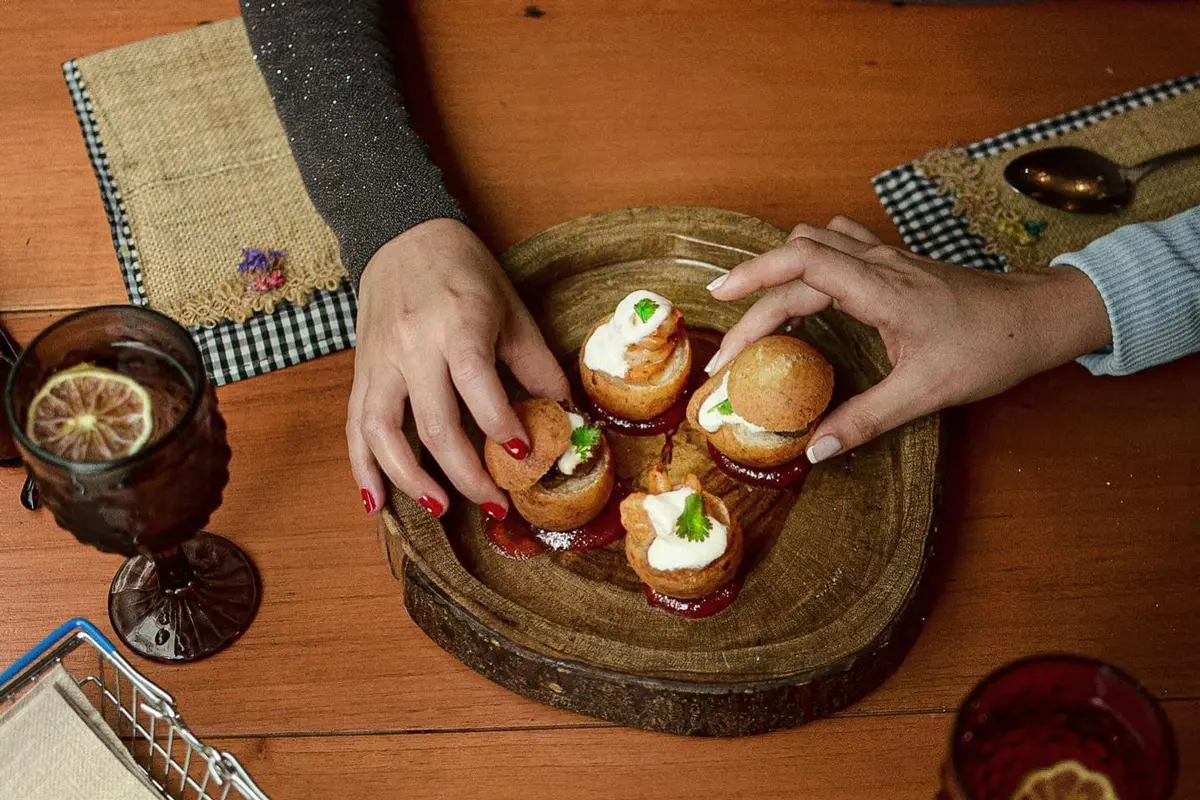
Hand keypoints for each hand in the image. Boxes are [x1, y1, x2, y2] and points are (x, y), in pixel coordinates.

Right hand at [348, 219, 568, 517]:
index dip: (499, 423)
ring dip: (410, 479)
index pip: (476, 384)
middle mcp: (414, 347)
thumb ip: (536, 363)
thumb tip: (568, 412)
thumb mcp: (510, 309)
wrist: (403, 235)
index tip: (524, 454)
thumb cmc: (464, 271)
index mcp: (458, 326)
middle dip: (466, 472)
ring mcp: (381, 361)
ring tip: (439, 508)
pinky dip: (362, 467)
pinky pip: (354, 425)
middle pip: (434, 423)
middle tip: (496, 503)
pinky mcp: (361, 371)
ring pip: (383, 431)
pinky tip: (374, 501)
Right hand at [706, 216, 1111, 461]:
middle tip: (728, 346)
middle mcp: (878, 262)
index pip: (799, 266)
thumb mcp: (926, 392)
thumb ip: (865, 420)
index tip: (719, 309)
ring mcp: (887, 256)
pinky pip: (837, 242)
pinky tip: (805, 289)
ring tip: (753, 308)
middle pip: (795, 258)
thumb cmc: (992, 348)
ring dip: (778, 268)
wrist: (1040, 316)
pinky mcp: (895, 261)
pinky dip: (808, 260)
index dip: (752, 283)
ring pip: (815, 239)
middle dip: (752, 295)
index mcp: (880, 288)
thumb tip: (814, 449)